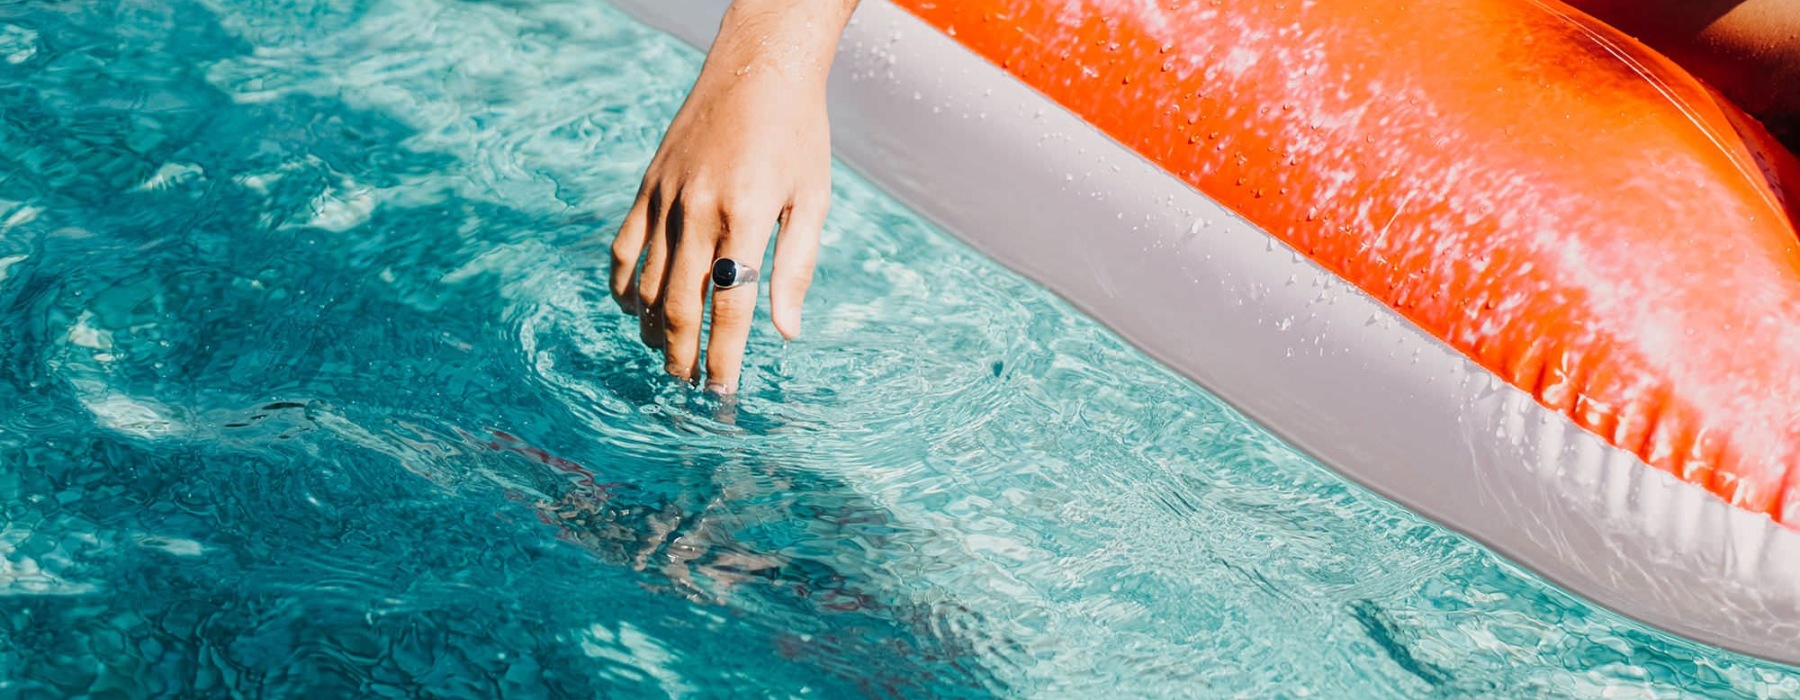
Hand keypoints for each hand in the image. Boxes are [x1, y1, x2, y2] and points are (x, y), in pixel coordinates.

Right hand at [610, 0, 856, 393]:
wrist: (758, 66)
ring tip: (665, 355)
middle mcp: (700, 208)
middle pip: (679, 302)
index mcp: (749, 215)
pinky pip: (624, 246)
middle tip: (687, 386)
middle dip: (682, 353)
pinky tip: (634, 309)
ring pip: (646, 281)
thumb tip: (786, 332)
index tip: (721, 394)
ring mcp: (667, 196)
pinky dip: (623, 284)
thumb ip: (797, 267)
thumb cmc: (798, 135)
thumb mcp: (813, 199)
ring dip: (652, 328)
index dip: (724, 356)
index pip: (730, 304)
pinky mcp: (648, 184)